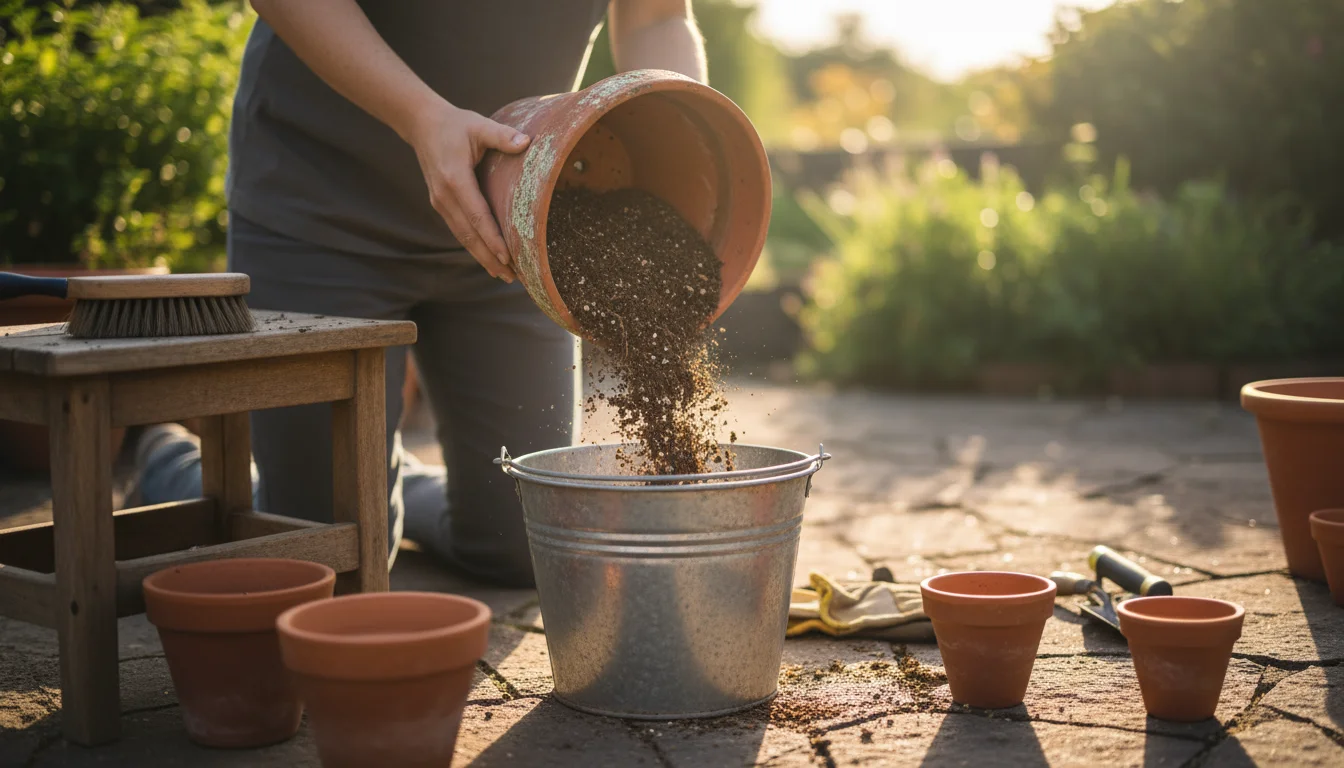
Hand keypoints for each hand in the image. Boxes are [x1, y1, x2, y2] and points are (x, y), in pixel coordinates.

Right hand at [408, 100, 529, 281]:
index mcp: (455, 179)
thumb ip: (501, 135)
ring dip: (482, 257)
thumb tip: (526, 142)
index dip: (492, 238)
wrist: (422, 125)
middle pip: (469, 235)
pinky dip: (474, 246)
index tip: (507, 257)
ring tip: (503, 274)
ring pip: (463, 237)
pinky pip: (459, 230)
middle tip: (513, 276)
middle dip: (490, 258)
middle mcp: (444, 196)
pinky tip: (487, 257)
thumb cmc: (455, 125)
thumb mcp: (478, 125)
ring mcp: (440, 202)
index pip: (477, 215)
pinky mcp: (441, 204)